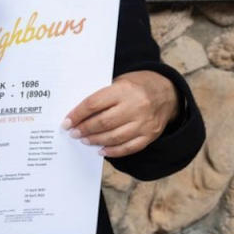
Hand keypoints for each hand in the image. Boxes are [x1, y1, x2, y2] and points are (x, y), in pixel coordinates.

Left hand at [62, 70, 178, 158]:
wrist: (167, 91)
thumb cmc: (135, 86)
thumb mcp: (119, 82)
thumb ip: (102, 96)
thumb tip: (78, 114)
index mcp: (123, 90)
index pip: (94, 104)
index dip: (77, 115)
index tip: (66, 122)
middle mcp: (135, 106)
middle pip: (103, 122)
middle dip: (84, 129)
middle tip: (73, 133)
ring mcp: (144, 122)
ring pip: (114, 137)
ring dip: (96, 140)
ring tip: (84, 140)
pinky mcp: (151, 135)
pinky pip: (129, 147)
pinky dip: (113, 151)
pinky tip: (102, 150)